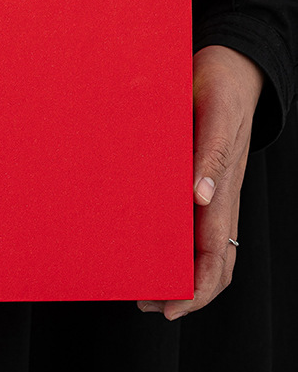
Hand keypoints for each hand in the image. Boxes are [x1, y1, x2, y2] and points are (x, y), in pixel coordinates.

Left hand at [138, 44, 263, 320]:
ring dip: (174, 269)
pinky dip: (169, 239)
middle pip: (211, 263)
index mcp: (223, 189)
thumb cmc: (220, 86)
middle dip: (182, 291)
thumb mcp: (214, 113)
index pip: (215, 256)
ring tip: (140, 279)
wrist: (232, 64)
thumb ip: (210, 154)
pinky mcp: (200, 176)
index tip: (170, 307)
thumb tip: (201, 198)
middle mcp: (219, 197)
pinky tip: (143, 238)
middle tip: (144, 300)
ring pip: (200, 246)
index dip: (195, 289)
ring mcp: (212, 189)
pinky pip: (188, 219)